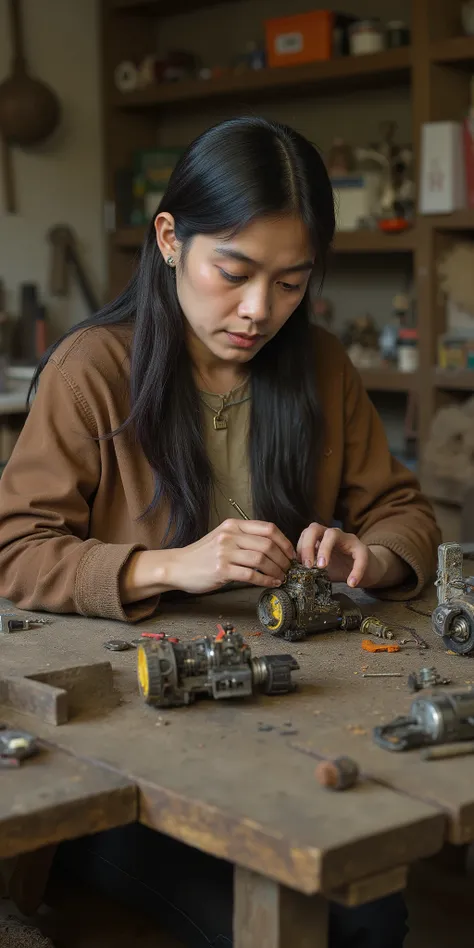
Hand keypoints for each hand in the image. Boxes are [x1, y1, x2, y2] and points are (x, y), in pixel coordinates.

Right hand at [166, 519, 294, 593]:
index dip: (284, 541)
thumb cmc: (203, 555)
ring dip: (277, 570)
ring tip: (281, 576)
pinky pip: (251, 575)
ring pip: (262, 559)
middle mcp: (230, 535)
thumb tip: (273, 548)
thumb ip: (244, 538)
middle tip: (289, 568)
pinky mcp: (221, 570)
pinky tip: (271, 583)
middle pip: (268, 544)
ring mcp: (225, 552)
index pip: (268, 528)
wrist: (178, 566)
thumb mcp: (223, 537)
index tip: (291, 553)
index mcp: (233, 525)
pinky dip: (265, 580)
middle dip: (283, 558)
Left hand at [297, 523, 407, 588]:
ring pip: (333, 534)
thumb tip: (292, 577)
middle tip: (307, 565)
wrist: (367, 571)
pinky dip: (356, 570)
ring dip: (324, 549)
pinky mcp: (363, 549)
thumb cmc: (341, 568)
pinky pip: (359, 556)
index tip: (297, 566)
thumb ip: (310, 569)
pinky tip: (351, 583)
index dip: (299, 548)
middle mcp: (332, 535)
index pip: (304, 534)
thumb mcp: (322, 569)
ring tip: (322, 567)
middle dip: (307, 545)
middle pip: (314, 528)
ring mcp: (348, 539)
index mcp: (320, 539)